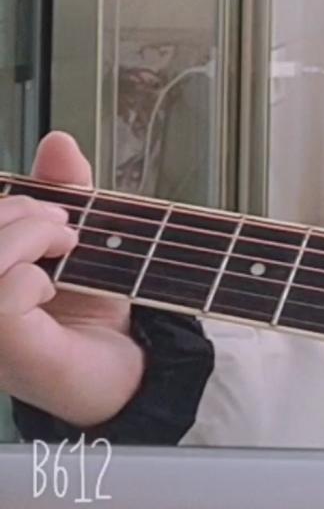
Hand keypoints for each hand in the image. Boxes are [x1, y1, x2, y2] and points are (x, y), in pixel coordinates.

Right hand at [0, 132, 142, 426]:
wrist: (126, 367)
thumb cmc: (89, 311)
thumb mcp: (77, 240)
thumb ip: (61, 193)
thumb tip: (58, 141)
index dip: (6, 201)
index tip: (49, 210)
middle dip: (22, 211)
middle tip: (65, 229)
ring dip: (28, 236)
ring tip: (65, 248)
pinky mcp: (1, 347)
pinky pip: (0, 295)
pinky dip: (30, 280)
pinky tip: (48, 292)